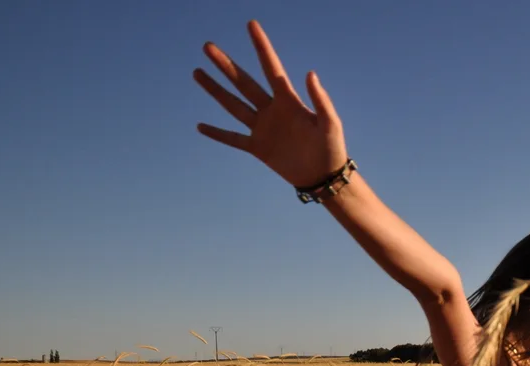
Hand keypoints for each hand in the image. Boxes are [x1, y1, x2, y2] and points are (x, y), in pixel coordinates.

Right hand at [193, 21, 346, 187]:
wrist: (324, 177)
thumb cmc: (332, 148)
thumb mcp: (330, 123)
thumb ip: (321, 100)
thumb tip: (310, 73)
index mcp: (288, 100)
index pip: (270, 67)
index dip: (261, 46)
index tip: (251, 24)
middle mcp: (272, 110)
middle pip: (243, 82)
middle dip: (225, 65)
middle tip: (207, 46)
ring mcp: (263, 128)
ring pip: (233, 105)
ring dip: (215, 89)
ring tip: (197, 72)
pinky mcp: (258, 148)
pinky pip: (233, 139)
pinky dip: (217, 133)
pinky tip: (200, 126)